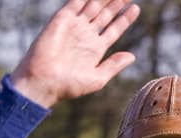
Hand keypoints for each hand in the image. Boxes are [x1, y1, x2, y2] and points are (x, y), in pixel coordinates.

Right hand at [11, 0, 140, 107]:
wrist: (45, 81)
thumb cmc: (70, 85)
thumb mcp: (98, 78)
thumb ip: (114, 65)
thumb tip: (132, 56)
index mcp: (95, 49)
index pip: (113, 29)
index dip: (124, 19)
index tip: (136, 8)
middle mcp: (85, 35)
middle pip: (105, 14)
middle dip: (116, 3)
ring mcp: (74, 26)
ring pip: (93, 6)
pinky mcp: (62, 19)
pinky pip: (75, 2)